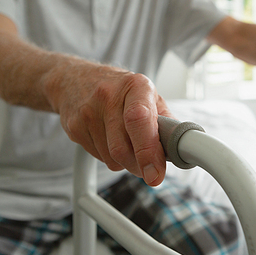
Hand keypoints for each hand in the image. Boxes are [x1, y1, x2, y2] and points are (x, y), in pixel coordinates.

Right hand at [51, 63, 171, 185]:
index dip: (148, 152)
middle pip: (123, 149)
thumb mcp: (148, 97)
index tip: (155, 174)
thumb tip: (182, 151)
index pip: (140, 120)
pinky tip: (108, 139)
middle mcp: (110, 95)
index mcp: (137, 86)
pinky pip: (98, 158)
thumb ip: (166, 123)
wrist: (74, 80)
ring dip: (124, 162)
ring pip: (111, 159)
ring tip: (125, 142)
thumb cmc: (121, 91)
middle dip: (139, 165)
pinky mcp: (73, 127)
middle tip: (148, 167)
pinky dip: (109, 158)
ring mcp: (88, 112)